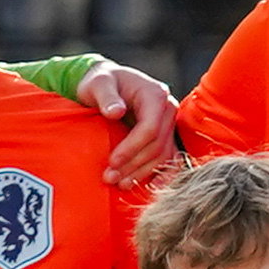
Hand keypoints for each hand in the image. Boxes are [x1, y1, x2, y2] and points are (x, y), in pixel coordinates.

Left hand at [79, 64, 180, 183]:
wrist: (108, 82)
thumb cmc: (101, 81)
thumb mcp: (98, 83)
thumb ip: (106, 96)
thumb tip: (115, 112)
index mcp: (155, 95)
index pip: (150, 128)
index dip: (131, 148)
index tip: (112, 161)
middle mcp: (168, 109)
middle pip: (156, 145)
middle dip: (133, 164)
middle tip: (110, 178)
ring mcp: (169, 124)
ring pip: (162, 155)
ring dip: (142, 172)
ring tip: (121, 184)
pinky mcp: (166, 135)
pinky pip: (170, 158)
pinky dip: (162, 174)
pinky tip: (151, 187)